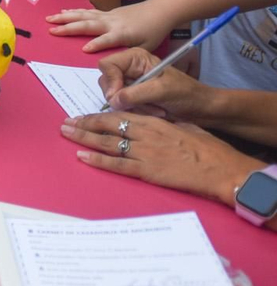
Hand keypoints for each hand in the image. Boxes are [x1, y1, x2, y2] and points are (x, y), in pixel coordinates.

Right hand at [46, 0, 173, 52]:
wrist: (160, 10)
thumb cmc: (154, 31)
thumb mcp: (146, 47)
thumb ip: (129, 55)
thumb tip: (114, 67)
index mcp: (122, 33)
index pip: (107, 39)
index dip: (97, 44)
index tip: (84, 50)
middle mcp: (112, 22)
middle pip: (88, 24)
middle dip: (69, 28)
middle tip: (52, 31)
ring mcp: (108, 15)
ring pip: (84, 15)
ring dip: (66, 17)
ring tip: (50, 18)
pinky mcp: (107, 12)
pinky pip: (87, 12)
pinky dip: (74, 12)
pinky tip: (64, 11)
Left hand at [61, 112, 261, 206]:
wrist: (220, 168)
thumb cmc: (207, 148)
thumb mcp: (183, 127)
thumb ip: (162, 124)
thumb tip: (148, 122)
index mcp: (153, 121)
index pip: (117, 115)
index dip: (96, 116)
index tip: (81, 115)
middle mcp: (144, 134)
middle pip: (106, 126)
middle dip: (83, 124)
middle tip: (64, 123)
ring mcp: (144, 152)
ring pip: (106, 143)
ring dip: (83, 138)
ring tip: (66, 134)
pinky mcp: (146, 171)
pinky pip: (117, 165)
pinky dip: (97, 161)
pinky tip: (81, 157)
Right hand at [98, 47, 217, 119]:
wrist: (202, 109)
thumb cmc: (186, 94)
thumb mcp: (161, 91)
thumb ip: (134, 94)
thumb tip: (112, 100)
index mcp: (135, 58)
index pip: (107, 65)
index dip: (110, 81)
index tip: (118, 96)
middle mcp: (129, 68)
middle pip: (107, 82)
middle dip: (123, 97)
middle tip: (144, 105)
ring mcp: (130, 83)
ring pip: (114, 97)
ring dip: (132, 107)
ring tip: (155, 109)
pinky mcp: (133, 98)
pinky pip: (122, 107)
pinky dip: (136, 112)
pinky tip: (154, 112)